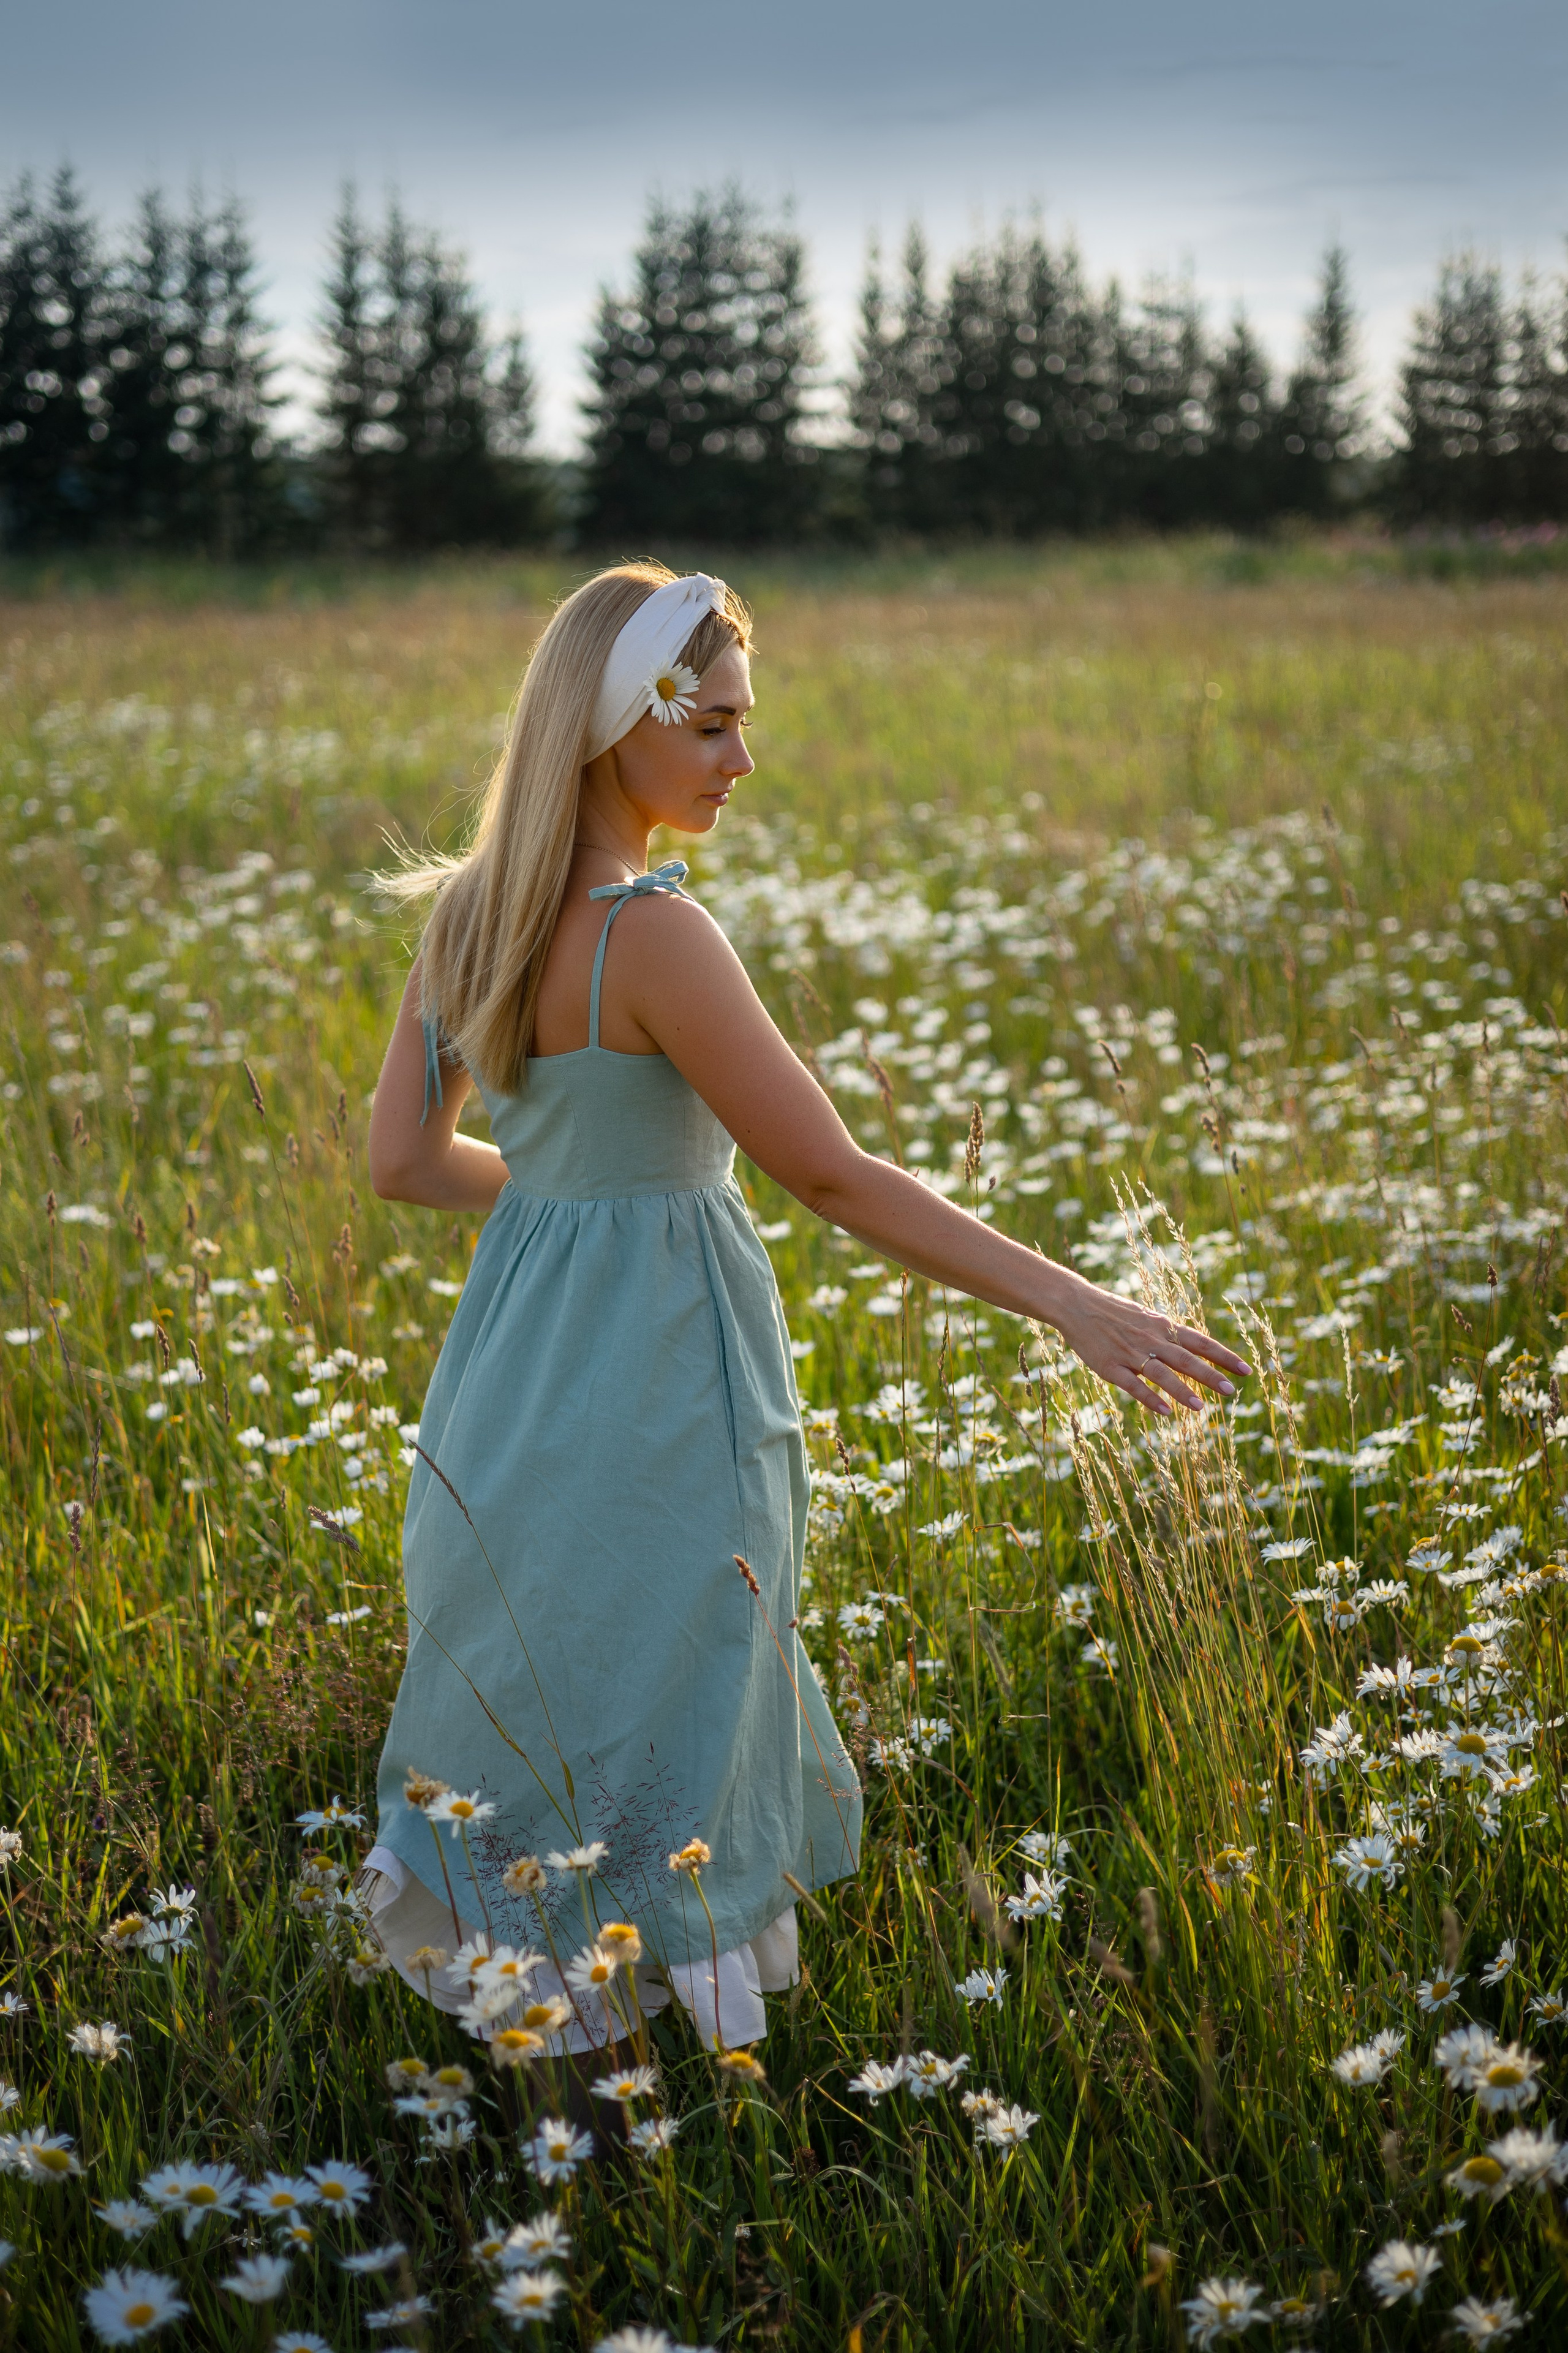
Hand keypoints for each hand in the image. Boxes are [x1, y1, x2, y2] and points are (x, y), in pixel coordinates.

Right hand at [1046, 1270, 1252, 1417]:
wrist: (1076, 1304)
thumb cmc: (1113, 1312)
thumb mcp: (1145, 1318)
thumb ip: (1167, 1334)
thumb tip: (1192, 1347)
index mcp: (1162, 1326)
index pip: (1200, 1342)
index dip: (1224, 1356)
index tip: (1246, 1370)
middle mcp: (1151, 1339)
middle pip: (1186, 1359)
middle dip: (1211, 1375)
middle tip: (1232, 1391)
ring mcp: (1130, 1354)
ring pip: (1162, 1374)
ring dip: (1183, 1391)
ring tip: (1202, 1408)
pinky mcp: (1110, 1367)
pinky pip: (1134, 1386)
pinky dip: (1150, 1399)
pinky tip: (1166, 1412)